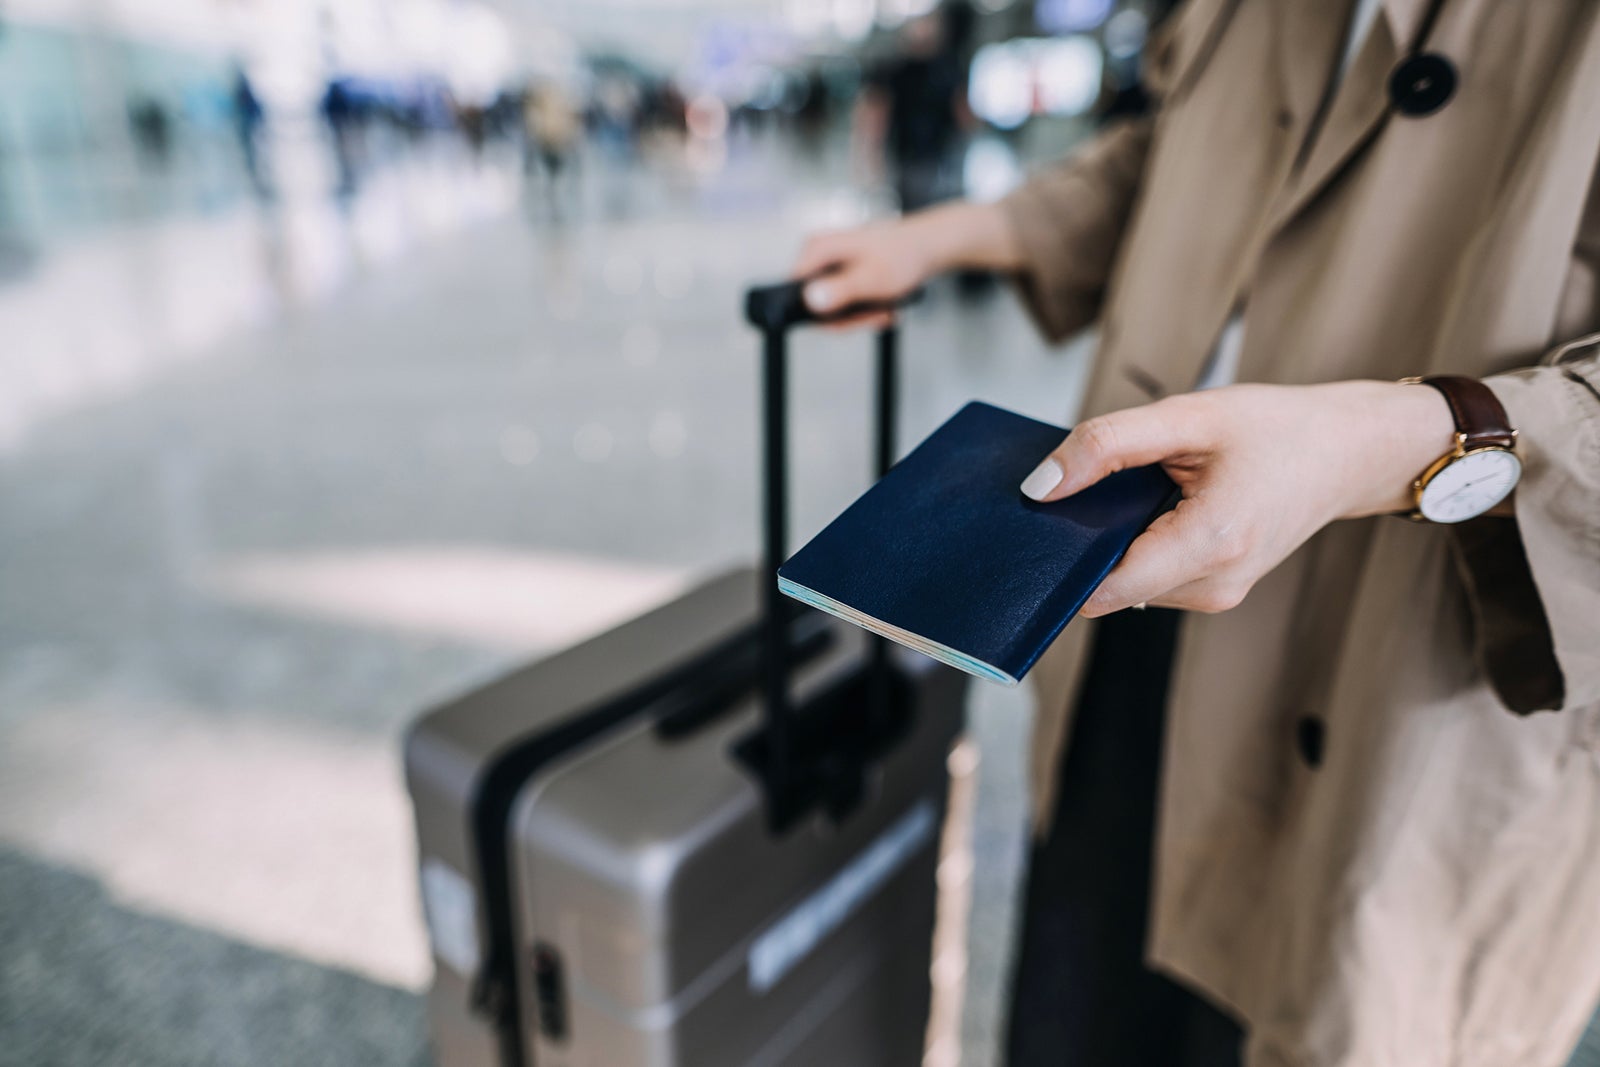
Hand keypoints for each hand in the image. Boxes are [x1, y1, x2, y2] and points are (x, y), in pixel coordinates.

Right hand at [792, 220, 938, 330]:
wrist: (926, 246)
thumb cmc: (902, 255)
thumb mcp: (872, 278)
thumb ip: (841, 290)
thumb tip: (811, 300)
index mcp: (816, 249)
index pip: (797, 296)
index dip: (825, 317)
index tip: (857, 320)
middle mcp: (816, 255)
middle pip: (816, 307)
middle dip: (850, 319)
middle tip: (878, 317)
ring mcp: (827, 265)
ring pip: (831, 309)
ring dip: (861, 317)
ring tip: (885, 312)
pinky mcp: (839, 273)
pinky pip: (842, 302)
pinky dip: (863, 310)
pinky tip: (884, 307)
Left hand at [1018, 381, 1458, 615]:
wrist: (1353, 451)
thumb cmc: (1278, 428)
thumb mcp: (1190, 415)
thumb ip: (1108, 445)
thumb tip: (1038, 487)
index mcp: (1209, 545)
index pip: (1101, 587)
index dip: (1056, 563)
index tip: (1024, 531)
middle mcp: (1212, 587)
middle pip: (1108, 586)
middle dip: (1078, 546)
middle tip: (1059, 493)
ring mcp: (1217, 595)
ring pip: (1126, 583)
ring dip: (1107, 542)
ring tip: (1111, 487)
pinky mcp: (1216, 589)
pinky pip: (1151, 576)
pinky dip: (1133, 544)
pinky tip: (1138, 502)